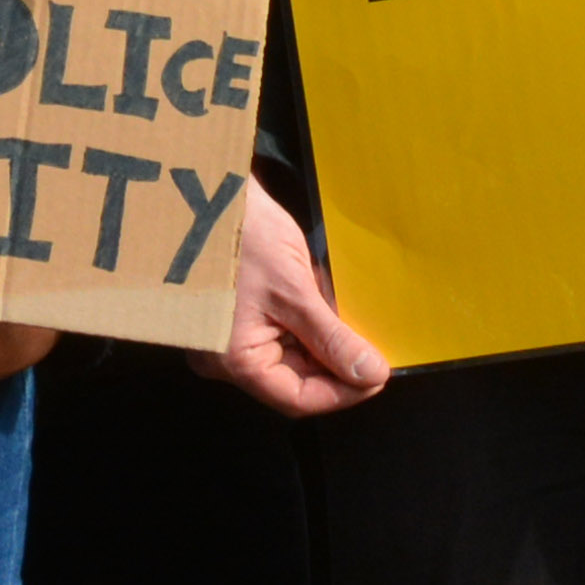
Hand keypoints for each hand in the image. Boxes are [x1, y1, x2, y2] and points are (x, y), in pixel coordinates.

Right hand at [192, 183, 388, 420]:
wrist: (206, 186)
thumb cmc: (243, 237)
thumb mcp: (294, 290)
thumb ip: (332, 338)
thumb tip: (371, 374)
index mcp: (235, 361)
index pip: (298, 398)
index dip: (343, 392)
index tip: (379, 373)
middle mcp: (228, 356)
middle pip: (294, 378)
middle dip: (335, 363)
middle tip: (372, 344)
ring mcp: (230, 333)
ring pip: (290, 355)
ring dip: (323, 341)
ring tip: (351, 320)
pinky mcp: (238, 311)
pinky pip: (279, 331)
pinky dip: (307, 322)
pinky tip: (326, 302)